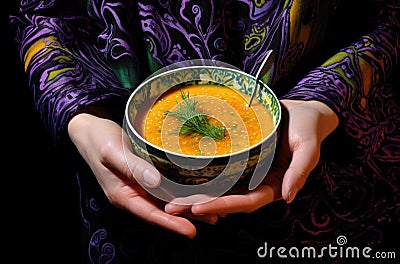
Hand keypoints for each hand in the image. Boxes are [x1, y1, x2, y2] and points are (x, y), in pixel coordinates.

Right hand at [68, 112, 216, 237]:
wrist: (91, 130)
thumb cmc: (98, 139)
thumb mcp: (112, 151)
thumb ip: (132, 167)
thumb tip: (155, 181)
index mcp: (122, 195)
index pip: (150, 214)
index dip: (171, 223)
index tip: (192, 230)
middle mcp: (133, 194)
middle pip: (163, 211)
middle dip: (188, 216)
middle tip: (215, 218)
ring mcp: (140, 186)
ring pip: (167, 201)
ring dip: (188, 206)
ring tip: (214, 209)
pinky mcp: (145, 176)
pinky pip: (165, 187)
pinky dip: (181, 191)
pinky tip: (197, 190)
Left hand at [165, 99, 338, 217]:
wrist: (300, 110)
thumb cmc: (307, 127)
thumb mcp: (307, 147)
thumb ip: (299, 171)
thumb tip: (287, 197)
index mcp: (273, 185)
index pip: (246, 202)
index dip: (223, 206)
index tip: (198, 208)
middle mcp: (257, 181)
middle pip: (227, 199)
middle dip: (201, 205)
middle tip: (172, 208)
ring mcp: (247, 170)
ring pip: (220, 186)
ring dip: (197, 193)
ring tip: (170, 198)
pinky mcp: (239, 156)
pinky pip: (219, 167)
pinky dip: (203, 174)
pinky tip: (182, 175)